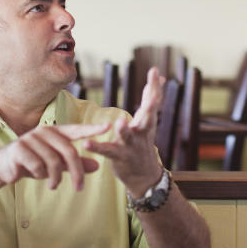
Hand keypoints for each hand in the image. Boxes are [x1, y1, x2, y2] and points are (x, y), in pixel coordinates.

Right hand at [0, 123, 108, 189]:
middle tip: (79, 188)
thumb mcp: (56, 165)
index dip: (92, 129)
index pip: (76, 130)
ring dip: (56, 178)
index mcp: (54, 132)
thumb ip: (75, 164)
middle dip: (76, 172)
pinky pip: (38, 165)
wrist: (3, 168)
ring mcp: (30, 138)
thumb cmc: (32, 164)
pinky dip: (40, 175)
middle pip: (69, 151)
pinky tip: (36, 176)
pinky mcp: (19, 149)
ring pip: (54, 161)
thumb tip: (98, 166)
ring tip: (53, 185)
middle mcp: (43, 132)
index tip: (108, 126)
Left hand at [83, 67, 163, 193]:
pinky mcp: (118, 156)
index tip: (155, 71)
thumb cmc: (143, 142)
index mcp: (147, 121)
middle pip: (147, 117)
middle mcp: (142, 131)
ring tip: (120, 122)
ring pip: (128, 136)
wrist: (145, 176)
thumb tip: (160, 77)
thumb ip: (150, 99)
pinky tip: (86, 143)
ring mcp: (131, 145)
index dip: (155, 86)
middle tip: (153, 94)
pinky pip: (106, 151)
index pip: (153, 101)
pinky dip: (96, 147)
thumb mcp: (148, 120)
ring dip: (124, 129)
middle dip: (150, 105)